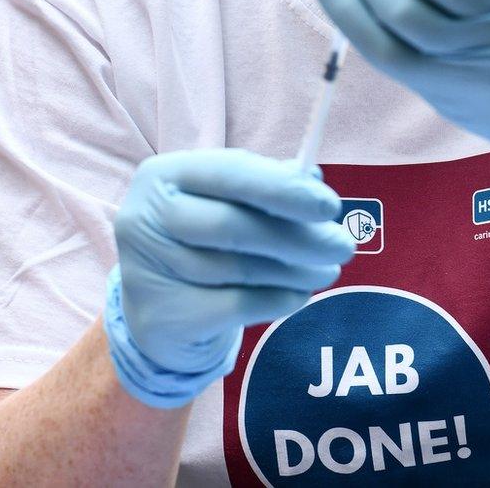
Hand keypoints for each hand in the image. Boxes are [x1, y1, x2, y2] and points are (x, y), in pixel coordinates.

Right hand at [105, 149, 354, 407]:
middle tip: (343, 247)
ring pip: (241, 269)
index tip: (330, 207)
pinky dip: (279, 300)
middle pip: (235, 226)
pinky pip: (238, 305)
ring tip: (326, 271)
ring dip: (297, 271)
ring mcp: (148, 269)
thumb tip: (313, 181)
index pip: (230, 173)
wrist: (160, 312)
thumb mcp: (228, 204)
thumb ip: (267, 187)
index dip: (284, 190)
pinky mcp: (163, 316)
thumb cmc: (203, 243)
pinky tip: (297, 295)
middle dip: (300, 238)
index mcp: (165, 176)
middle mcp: (146, 217)